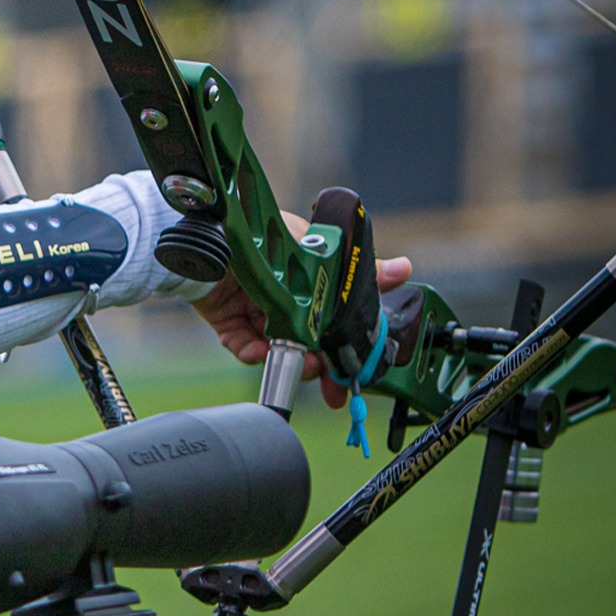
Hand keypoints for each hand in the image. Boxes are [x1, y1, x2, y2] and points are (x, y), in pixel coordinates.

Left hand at [190, 211, 413, 407]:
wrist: (211, 234)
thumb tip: (404, 269)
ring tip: (303, 365)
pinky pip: (244, 346)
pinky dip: (253, 353)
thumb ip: (357, 269)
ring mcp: (257, 312)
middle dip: (322, 366)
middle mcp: (284, 300)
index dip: (347, 350)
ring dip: (292, 361)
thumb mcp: (319, 248)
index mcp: (309, 284)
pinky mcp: (228, 321)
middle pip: (308, 343)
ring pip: (280, 350)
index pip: (333, 323)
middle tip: (331, 382)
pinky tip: (259, 352)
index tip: (356, 373)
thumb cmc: (264, 233)